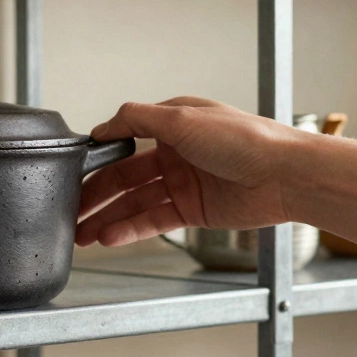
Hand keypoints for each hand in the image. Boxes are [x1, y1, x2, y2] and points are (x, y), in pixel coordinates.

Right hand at [76, 97, 303, 246]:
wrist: (287, 176)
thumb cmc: (245, 140)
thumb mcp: (183, 119)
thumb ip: (137, 119)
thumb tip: (103, 125)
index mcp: (171, 125)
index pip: (122, 140)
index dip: (96, 158)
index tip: (71, 173)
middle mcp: (175, 153)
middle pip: (123, 177)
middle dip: (94, 196)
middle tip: (69, 213)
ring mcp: (183, 184)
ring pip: (134, 203)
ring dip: (107, 218)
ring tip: (81, 235)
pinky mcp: (193, 211)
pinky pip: (154, 221)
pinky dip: (130, 230)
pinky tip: (110, 237)